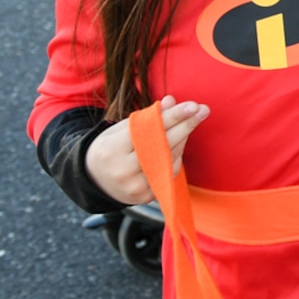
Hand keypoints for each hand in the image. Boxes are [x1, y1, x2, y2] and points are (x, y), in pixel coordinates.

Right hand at [85, 95, 209, 204]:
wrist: (94, 179)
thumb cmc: (111, 148)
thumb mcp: (121, 128)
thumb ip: (147, 117)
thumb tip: (172, 101)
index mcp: (113, 149)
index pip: (148, 131)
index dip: (172, 118)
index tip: (193, 106)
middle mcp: (123, 170)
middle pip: (162, 145)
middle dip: (186, 126)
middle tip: (203, 110)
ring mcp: (135, 186)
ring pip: (169, 160)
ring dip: (182, 140)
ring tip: (191, 122)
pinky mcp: (145, 197)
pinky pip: (168, 174)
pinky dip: (175, 157)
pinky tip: (179, 144)